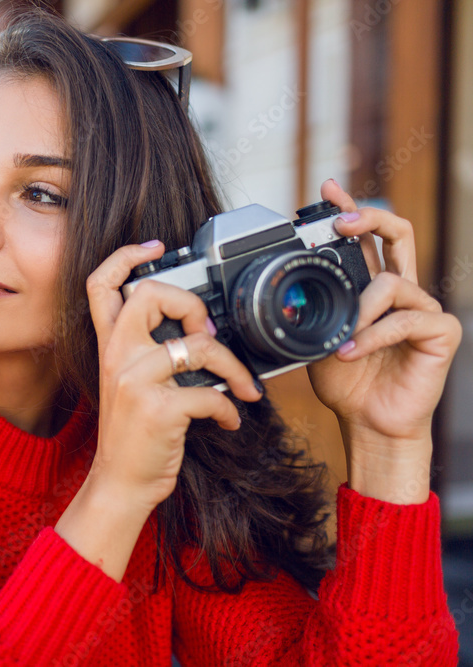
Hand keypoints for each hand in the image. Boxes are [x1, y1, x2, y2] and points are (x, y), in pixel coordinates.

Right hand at [85, 242, 263, 510]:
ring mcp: (135, 381)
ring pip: (198, 345)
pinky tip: (228, 421)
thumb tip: (196, 332)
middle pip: (150, 295)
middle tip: (204, 332)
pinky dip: (229, 409)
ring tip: (241, 386)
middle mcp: (117, 357)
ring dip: (234, 366)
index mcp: (110, 347)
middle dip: (190, 304)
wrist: (120, 483)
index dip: (126, 256)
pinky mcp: (159, 409)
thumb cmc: (133, 435)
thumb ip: (147, 352)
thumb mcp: (128, 385)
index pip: (101, 285)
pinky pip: (212, 393)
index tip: (156, 248)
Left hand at [307, 180, 461, 454]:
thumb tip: (282, 291)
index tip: (329, 189)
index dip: (352, 210)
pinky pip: (405, 319)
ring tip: (342, 338)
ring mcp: (423, 309)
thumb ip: (312, 310)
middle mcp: (402, 291)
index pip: (369, 238)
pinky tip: (353, 352)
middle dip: (369, 218)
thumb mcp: (317, 338)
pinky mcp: (441, 331)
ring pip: (391, 282)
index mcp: (373, 288)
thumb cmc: (346, 381)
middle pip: (399, 233)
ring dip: (359, 309)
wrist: (368, 421)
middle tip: (341, 223)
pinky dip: (373, 335)